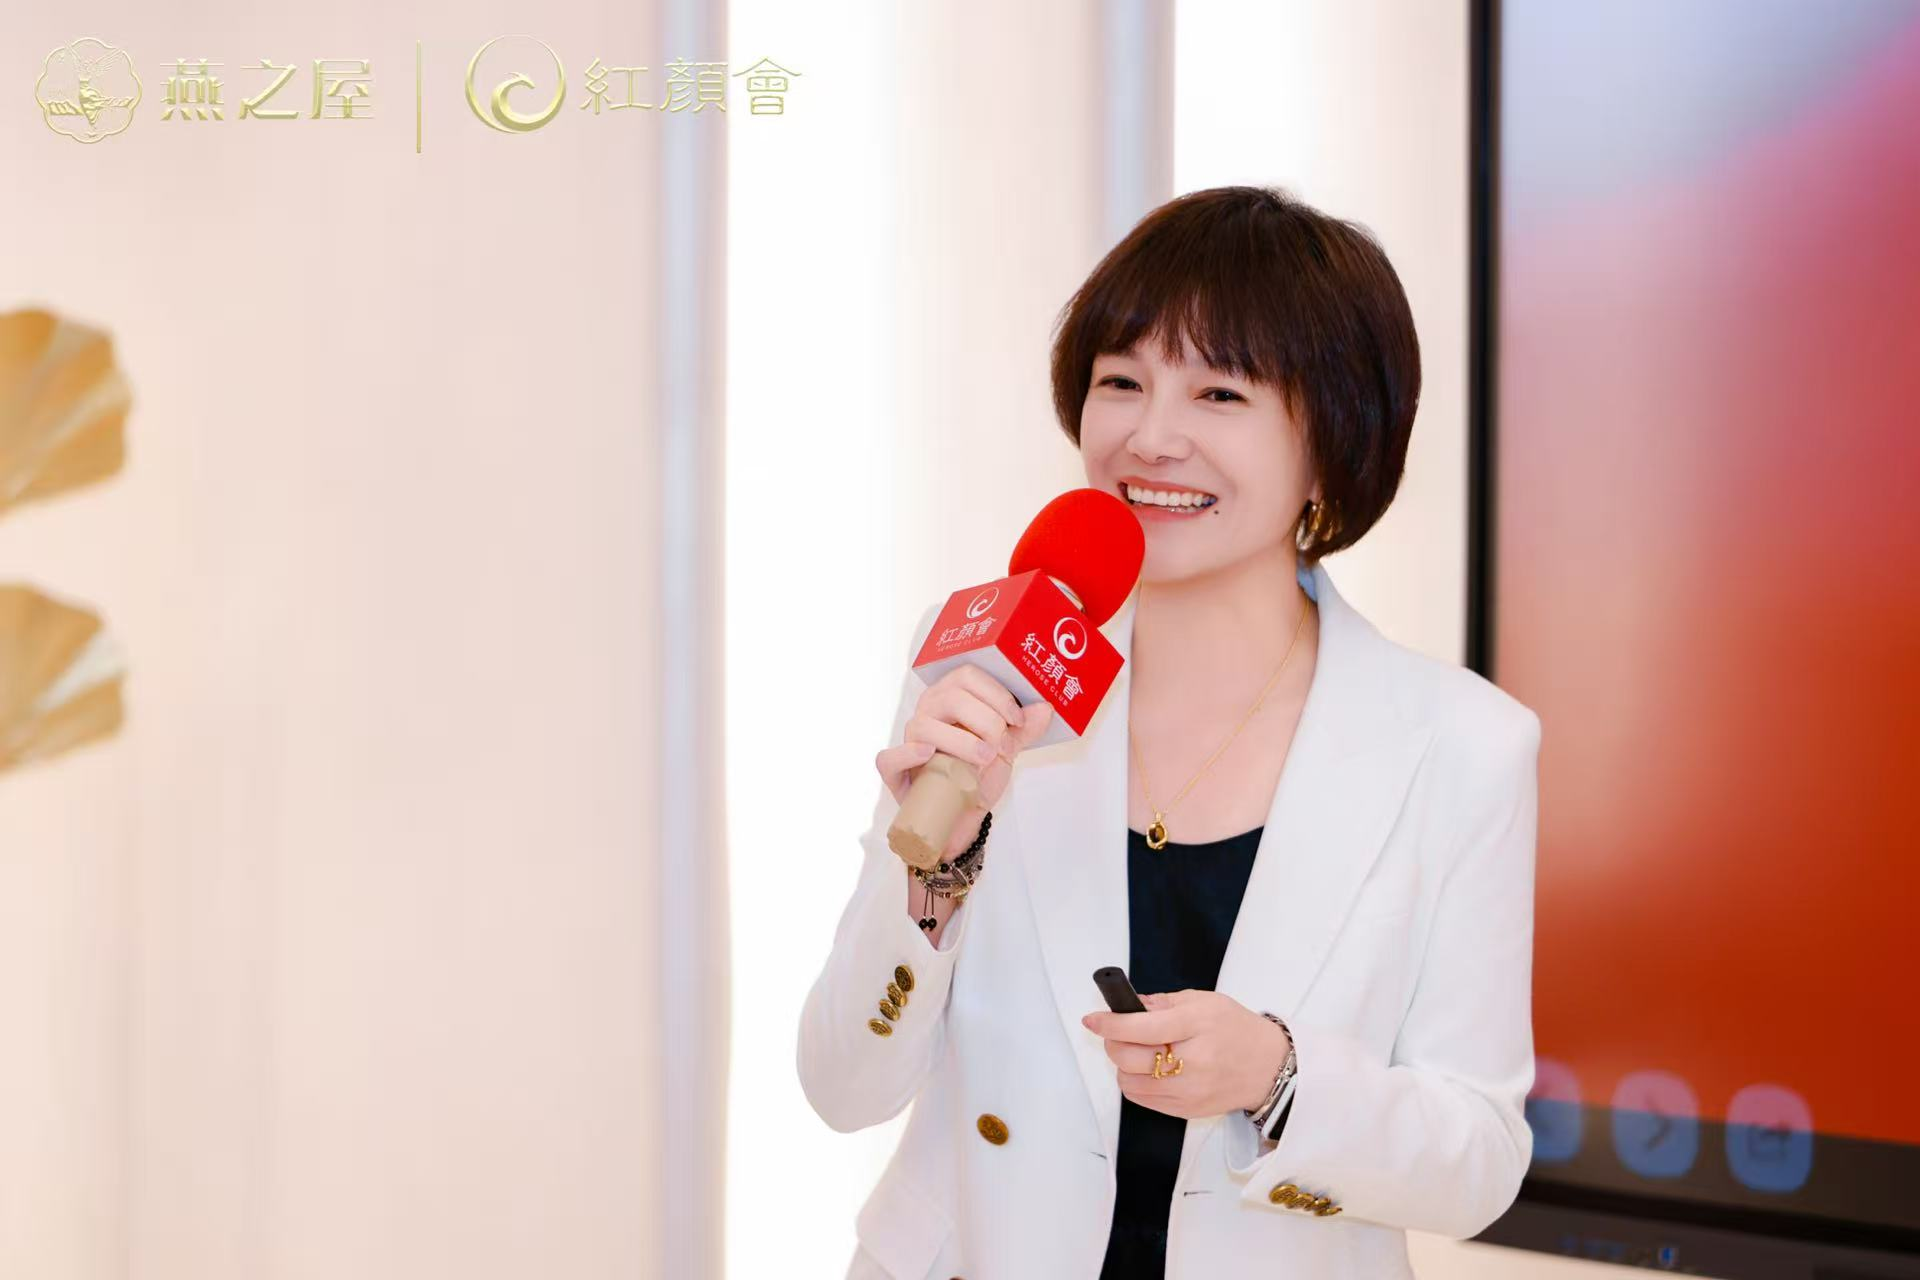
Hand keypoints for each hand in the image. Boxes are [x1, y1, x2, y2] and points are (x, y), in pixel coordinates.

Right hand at [874, 664, 1054, 822]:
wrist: (964, 818)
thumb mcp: (1007, 749)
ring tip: (985, 759)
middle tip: (1003, 745)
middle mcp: (927, 713)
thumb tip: (1045, 707)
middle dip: (985, 720)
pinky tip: (929, 755)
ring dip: (961, 741)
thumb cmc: (978, 776)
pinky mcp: (895, 772)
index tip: (1017, 720)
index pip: (967, 676)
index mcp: (951, 699)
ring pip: (925, 726)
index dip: (996, 694)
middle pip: (951, 697)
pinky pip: (890, 758)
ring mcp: (909, 741)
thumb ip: (1025, 728)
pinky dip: (907, 754)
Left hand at [1080, 989, 1292, 1120]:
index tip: (1092, 1019)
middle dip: (1113, 1041)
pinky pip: (1142, 1099)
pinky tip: (1150, 1070)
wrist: (1270, 1068)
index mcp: (1196, 1026)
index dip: (1109, 1022)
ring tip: (1138, 1052)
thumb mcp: (1205, 1002)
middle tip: (1117, 1031)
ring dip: (1122, 1064)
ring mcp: (1188, 1091)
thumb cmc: (1237, 1030)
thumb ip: (1163, 1003)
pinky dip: (1135, 1082)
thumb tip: (1129, 1005)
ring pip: (1129, 1081)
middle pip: (1128, 1057)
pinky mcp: (1186, 1110)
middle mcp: (1192, 1062)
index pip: (1140, 1027)